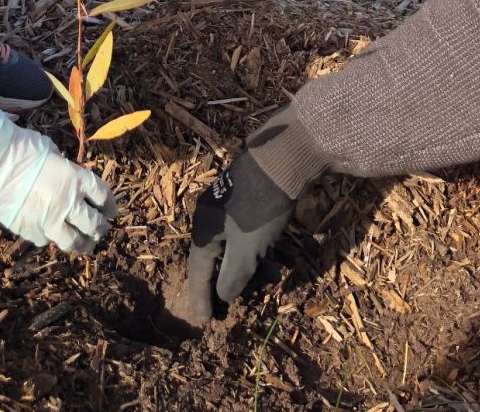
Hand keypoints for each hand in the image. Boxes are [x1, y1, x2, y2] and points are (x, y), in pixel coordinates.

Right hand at [0, 104, 116, 251]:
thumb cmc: (19, 147)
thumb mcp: (51, 152)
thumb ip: (64, 168)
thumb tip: (67, 175)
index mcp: (76, 179)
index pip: (103, 196)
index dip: (110, 206)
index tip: (111, 211)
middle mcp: (68, 203)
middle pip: (94, 224)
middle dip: (100, 228)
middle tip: (100, 230)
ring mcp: (49, 220)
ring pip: (74, 242)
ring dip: (83, 244)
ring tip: (84, 245)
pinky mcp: (30, 231)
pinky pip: (47, 240)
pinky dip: (50, 238)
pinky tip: (50, 234)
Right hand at [185, 149, 292, 324]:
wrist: (281, 159)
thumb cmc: (260, 207)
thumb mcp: (249, 248)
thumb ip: (234, 275)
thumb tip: (223, 296)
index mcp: (204, 229)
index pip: (198, 271)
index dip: (201, 297)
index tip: (205, 320)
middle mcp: (210, 217)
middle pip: (216, 258)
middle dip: (230, 282)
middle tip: (237, 305)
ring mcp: (228, 207)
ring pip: (235, 245)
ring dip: (252, 266)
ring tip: (273, 279)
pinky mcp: (246, 200)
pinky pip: (247, 234)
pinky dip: (260, 249)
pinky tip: (279, 258)